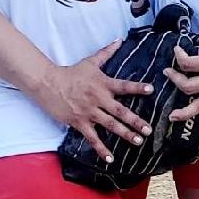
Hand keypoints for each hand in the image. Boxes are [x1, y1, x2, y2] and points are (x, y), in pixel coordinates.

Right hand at [42, 42, 154, 163]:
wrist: (48, 83)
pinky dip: (101, 149)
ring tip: (138, 141)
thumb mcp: (90, 62)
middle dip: (135, 121)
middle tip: (148, 130)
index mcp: (103, 84)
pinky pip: (92, 138)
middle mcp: (98, 99)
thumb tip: (119, 40)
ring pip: (110, 125)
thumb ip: (106, 53)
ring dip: (124, 134)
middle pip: (120, 111)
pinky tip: (110, 159)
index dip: (138, 87)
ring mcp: (89, 112)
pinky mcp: (79, 122)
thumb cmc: (71, 72)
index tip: (151, 90)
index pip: (124, 86)